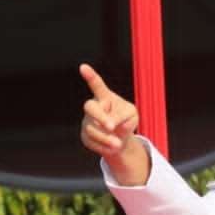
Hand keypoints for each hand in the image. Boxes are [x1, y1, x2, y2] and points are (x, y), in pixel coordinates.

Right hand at [79, 64, 147, 185]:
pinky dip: (104, 146)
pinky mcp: (85, 136)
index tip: (83, 67)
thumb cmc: (126, 121)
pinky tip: (113, 147)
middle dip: (100, 117)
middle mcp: (93, 107)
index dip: (90, 76)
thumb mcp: (132, 116)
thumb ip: (124, 117)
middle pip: (90, 107)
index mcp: (105, 97)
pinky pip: (92, 142)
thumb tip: (111, 124)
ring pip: (92, 129)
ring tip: (118, 144)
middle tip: (112, 127)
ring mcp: (87, 121)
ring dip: (106, 137)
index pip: (97, 85)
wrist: (119, 139)